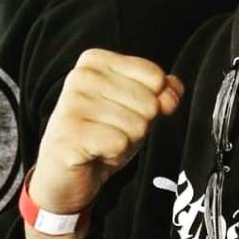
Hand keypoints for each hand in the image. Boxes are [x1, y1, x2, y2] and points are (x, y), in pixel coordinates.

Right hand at [30, 49, 182, 214]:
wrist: (65, 176)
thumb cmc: (102, 136)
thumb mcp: (137, 108)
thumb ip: (162, 92)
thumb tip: (172, 91)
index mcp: (95, 61)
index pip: (155, 76)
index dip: (152, 102)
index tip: (123, 113)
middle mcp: (80, 76)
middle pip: (149, 102)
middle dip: (138, 126)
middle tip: (110, 132)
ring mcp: (72, 104)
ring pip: (137, 124)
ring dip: (126, 142)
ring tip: (102, 142)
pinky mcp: (70, 133)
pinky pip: (120, 143)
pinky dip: (114, 155)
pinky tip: (94, 154)